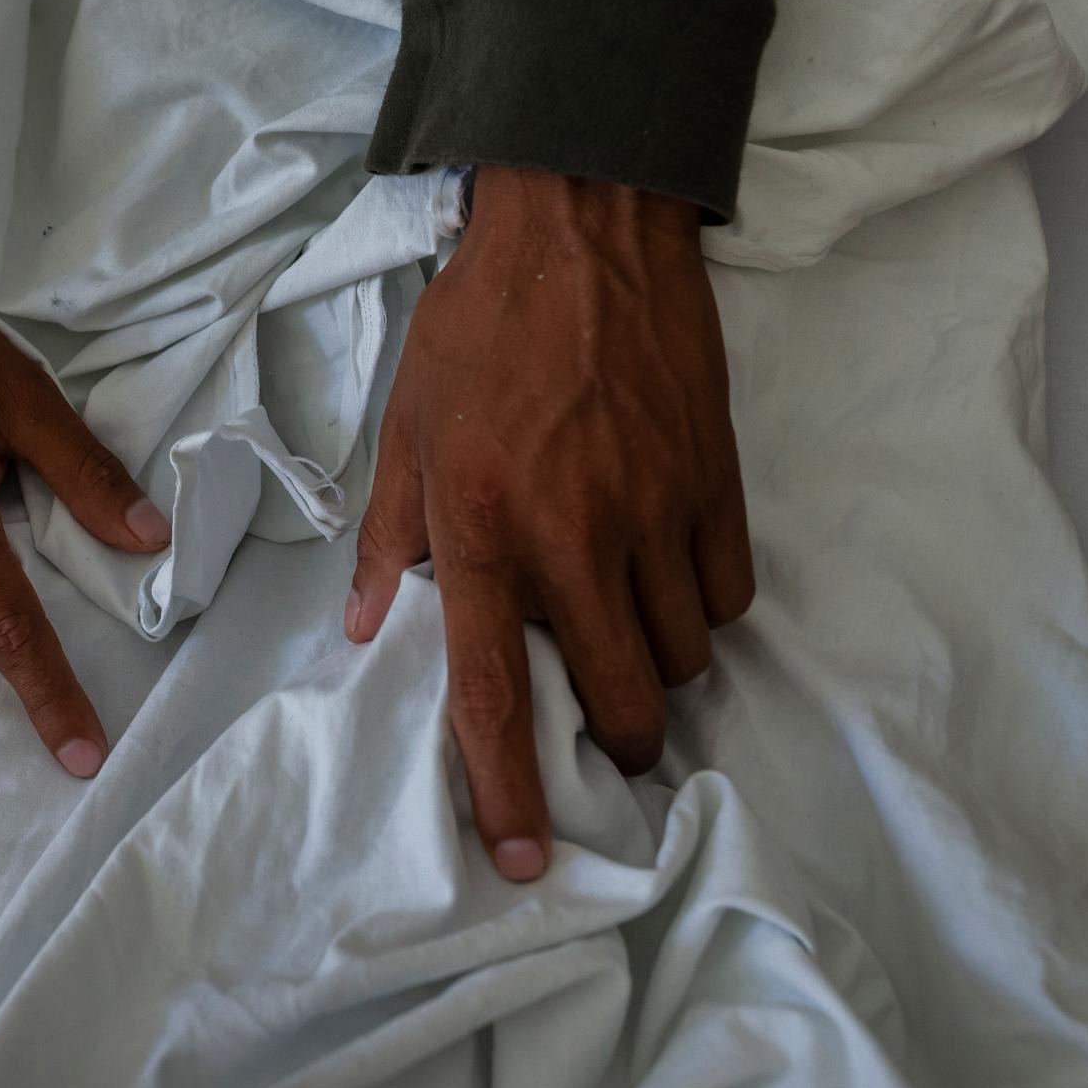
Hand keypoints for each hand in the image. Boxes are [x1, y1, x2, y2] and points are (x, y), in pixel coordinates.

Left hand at [346, 166, 753, 882]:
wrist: (581, 229)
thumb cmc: (478, 327)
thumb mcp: (406, 425)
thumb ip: (387, 538)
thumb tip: (359, 631)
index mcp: (481, 528)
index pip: (493, 691)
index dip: (505, 788)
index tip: (521, 858)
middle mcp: (573, 538)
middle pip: (623, 701)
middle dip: (617, 741)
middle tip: (602, 723)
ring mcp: (656, 514)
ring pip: (684, 657)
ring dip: (657, 667)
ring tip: (625, 624)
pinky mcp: (717, 484)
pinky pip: (728, 596)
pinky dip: (702, 607)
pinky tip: (667, 570)